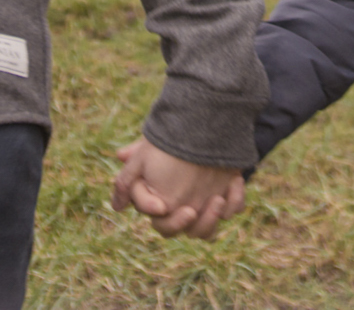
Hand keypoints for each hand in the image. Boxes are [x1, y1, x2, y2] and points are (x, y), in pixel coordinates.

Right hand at [111, 137, 244, 239]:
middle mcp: (185, 207)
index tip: (163, 206)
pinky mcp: (227, 196)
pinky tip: (234, 181)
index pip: (162, 223)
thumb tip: (117, 206)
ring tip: (218, 198)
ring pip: (210, 230)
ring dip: (214, 218)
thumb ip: (129, 178)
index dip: (164, 218)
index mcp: (165, 202)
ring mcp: (207, 204)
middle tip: (192, 210)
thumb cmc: (169, 140)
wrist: (200, 120)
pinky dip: (236, 199)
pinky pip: (234, 209)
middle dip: (188, 224)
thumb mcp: (146, 154)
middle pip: (187, 232)